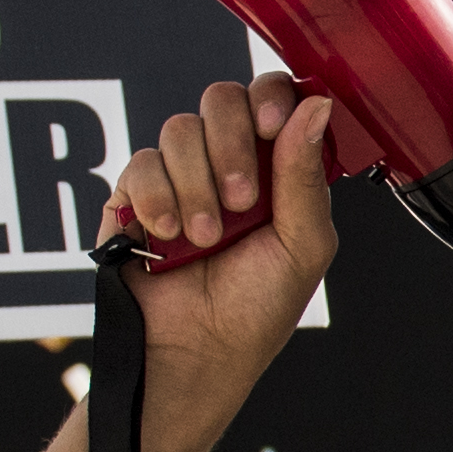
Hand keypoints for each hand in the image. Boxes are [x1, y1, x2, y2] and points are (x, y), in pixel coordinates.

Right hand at [106, 82, 340, 451]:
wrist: (195, 354)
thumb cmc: (257, 310)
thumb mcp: (303, 245)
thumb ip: (305, 175)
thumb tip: (316, 105)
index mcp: (278, 169)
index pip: (275, 97)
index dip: (272, 98)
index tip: (272, 128)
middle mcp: (230, 163)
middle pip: (223, 98)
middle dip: (231, 145)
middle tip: (242, 202)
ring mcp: (182, 176)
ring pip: (179, 129)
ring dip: (195, 185)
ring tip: (204, 239)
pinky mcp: (136, 196)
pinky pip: (140, 163)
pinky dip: (156, 198)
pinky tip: (167, 237)